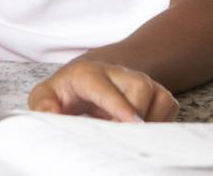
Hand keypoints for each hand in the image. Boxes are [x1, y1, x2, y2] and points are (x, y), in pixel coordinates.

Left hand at [28, 61, 178, 122]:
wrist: (86, 78)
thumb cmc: (66, 92)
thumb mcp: (46, 96)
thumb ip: (43, 105)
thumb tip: (51, 114)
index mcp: (88, 74)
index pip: (106, 88)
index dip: (119, 106)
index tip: (130, 123)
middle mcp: (119, 73)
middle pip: (140, 88)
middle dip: (137, 116)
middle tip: (124, 139)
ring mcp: (141, 81)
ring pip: (159, 98)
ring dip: (149, 123)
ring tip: (128, 135)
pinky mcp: (157, 93)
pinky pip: (170, 109)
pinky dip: (160, 124)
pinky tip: (139, 131)